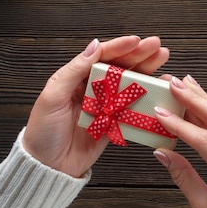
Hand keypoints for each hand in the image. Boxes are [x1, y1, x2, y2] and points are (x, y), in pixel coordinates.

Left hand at [23, 36, 169, 177]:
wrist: (49, 166)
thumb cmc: (43, 132)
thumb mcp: (52, 97)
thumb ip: (74, 71)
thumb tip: (93, 47)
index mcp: (77, 78)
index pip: (101, 56)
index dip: (120, 47)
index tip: (136, 41)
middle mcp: (93, 88)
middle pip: (120, 66)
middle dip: (140, 55)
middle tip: (157, 46)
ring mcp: (106, 105)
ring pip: (130, 83)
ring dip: (147, 71)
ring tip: (163, 61)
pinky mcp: (114, 123)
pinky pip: (133, 108)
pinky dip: (147, 99)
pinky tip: (159, 90)